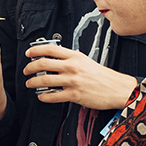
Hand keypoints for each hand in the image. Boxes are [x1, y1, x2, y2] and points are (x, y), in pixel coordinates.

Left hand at [24, 43, 138, 108]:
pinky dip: (43, 96)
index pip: (50, 49)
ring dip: (32, 82)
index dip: (35, 50)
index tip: (28, 53)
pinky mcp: (74, 95)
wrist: (119, 88)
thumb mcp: (86, 61)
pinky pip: (52, 96)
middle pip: (43, 63)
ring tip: (30, 83)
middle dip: (29, 67)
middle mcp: (72, 67)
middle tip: (26, 71)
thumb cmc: (104, 76)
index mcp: (76, 57)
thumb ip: (70, 59)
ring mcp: (73, 81)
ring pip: (44, 80)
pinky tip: (41, 96)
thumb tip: (53, 59)